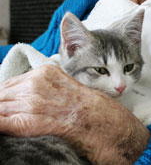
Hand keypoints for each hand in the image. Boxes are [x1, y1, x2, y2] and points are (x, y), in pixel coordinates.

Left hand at [0, 65, 149, 164]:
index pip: (10, 83)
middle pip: (3, 94)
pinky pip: (3, 122)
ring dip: (4, 113)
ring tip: (15, 116)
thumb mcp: (62, 82)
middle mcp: (36, 84)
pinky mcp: (30, 121)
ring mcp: (32, 102)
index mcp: (44, 72)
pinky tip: (6, 124)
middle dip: (4, 103)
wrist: (96, 119)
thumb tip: (22, 91)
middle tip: (12, 110)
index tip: (8, 101)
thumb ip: (42, 84)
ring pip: (1, 107)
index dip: (6, 95)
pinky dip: (3, 122)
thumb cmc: (83, 102)